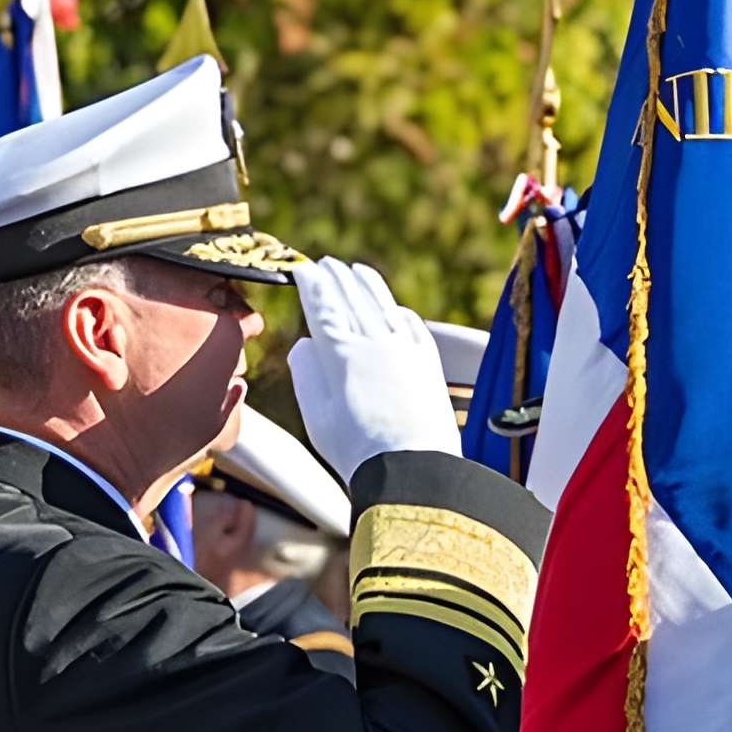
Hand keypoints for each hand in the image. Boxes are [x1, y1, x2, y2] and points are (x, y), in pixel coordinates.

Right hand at [287, 258, 460, 486]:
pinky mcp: (429, 363)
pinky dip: (399, 312)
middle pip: (352, 299)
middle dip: (337, 278)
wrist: (414, 469)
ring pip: (383, 305)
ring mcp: (406, 350)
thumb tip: (304, 344)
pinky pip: (413, 326)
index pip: (323, 308)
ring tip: (357, 269)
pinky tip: (395, 308)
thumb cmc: (358, 450)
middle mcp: (375, 343)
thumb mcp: (317, 416)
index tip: (303, 269)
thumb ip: (306, 374)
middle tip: (326, 263)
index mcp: (342, 354)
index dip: (311, 286)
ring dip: (368, 285)